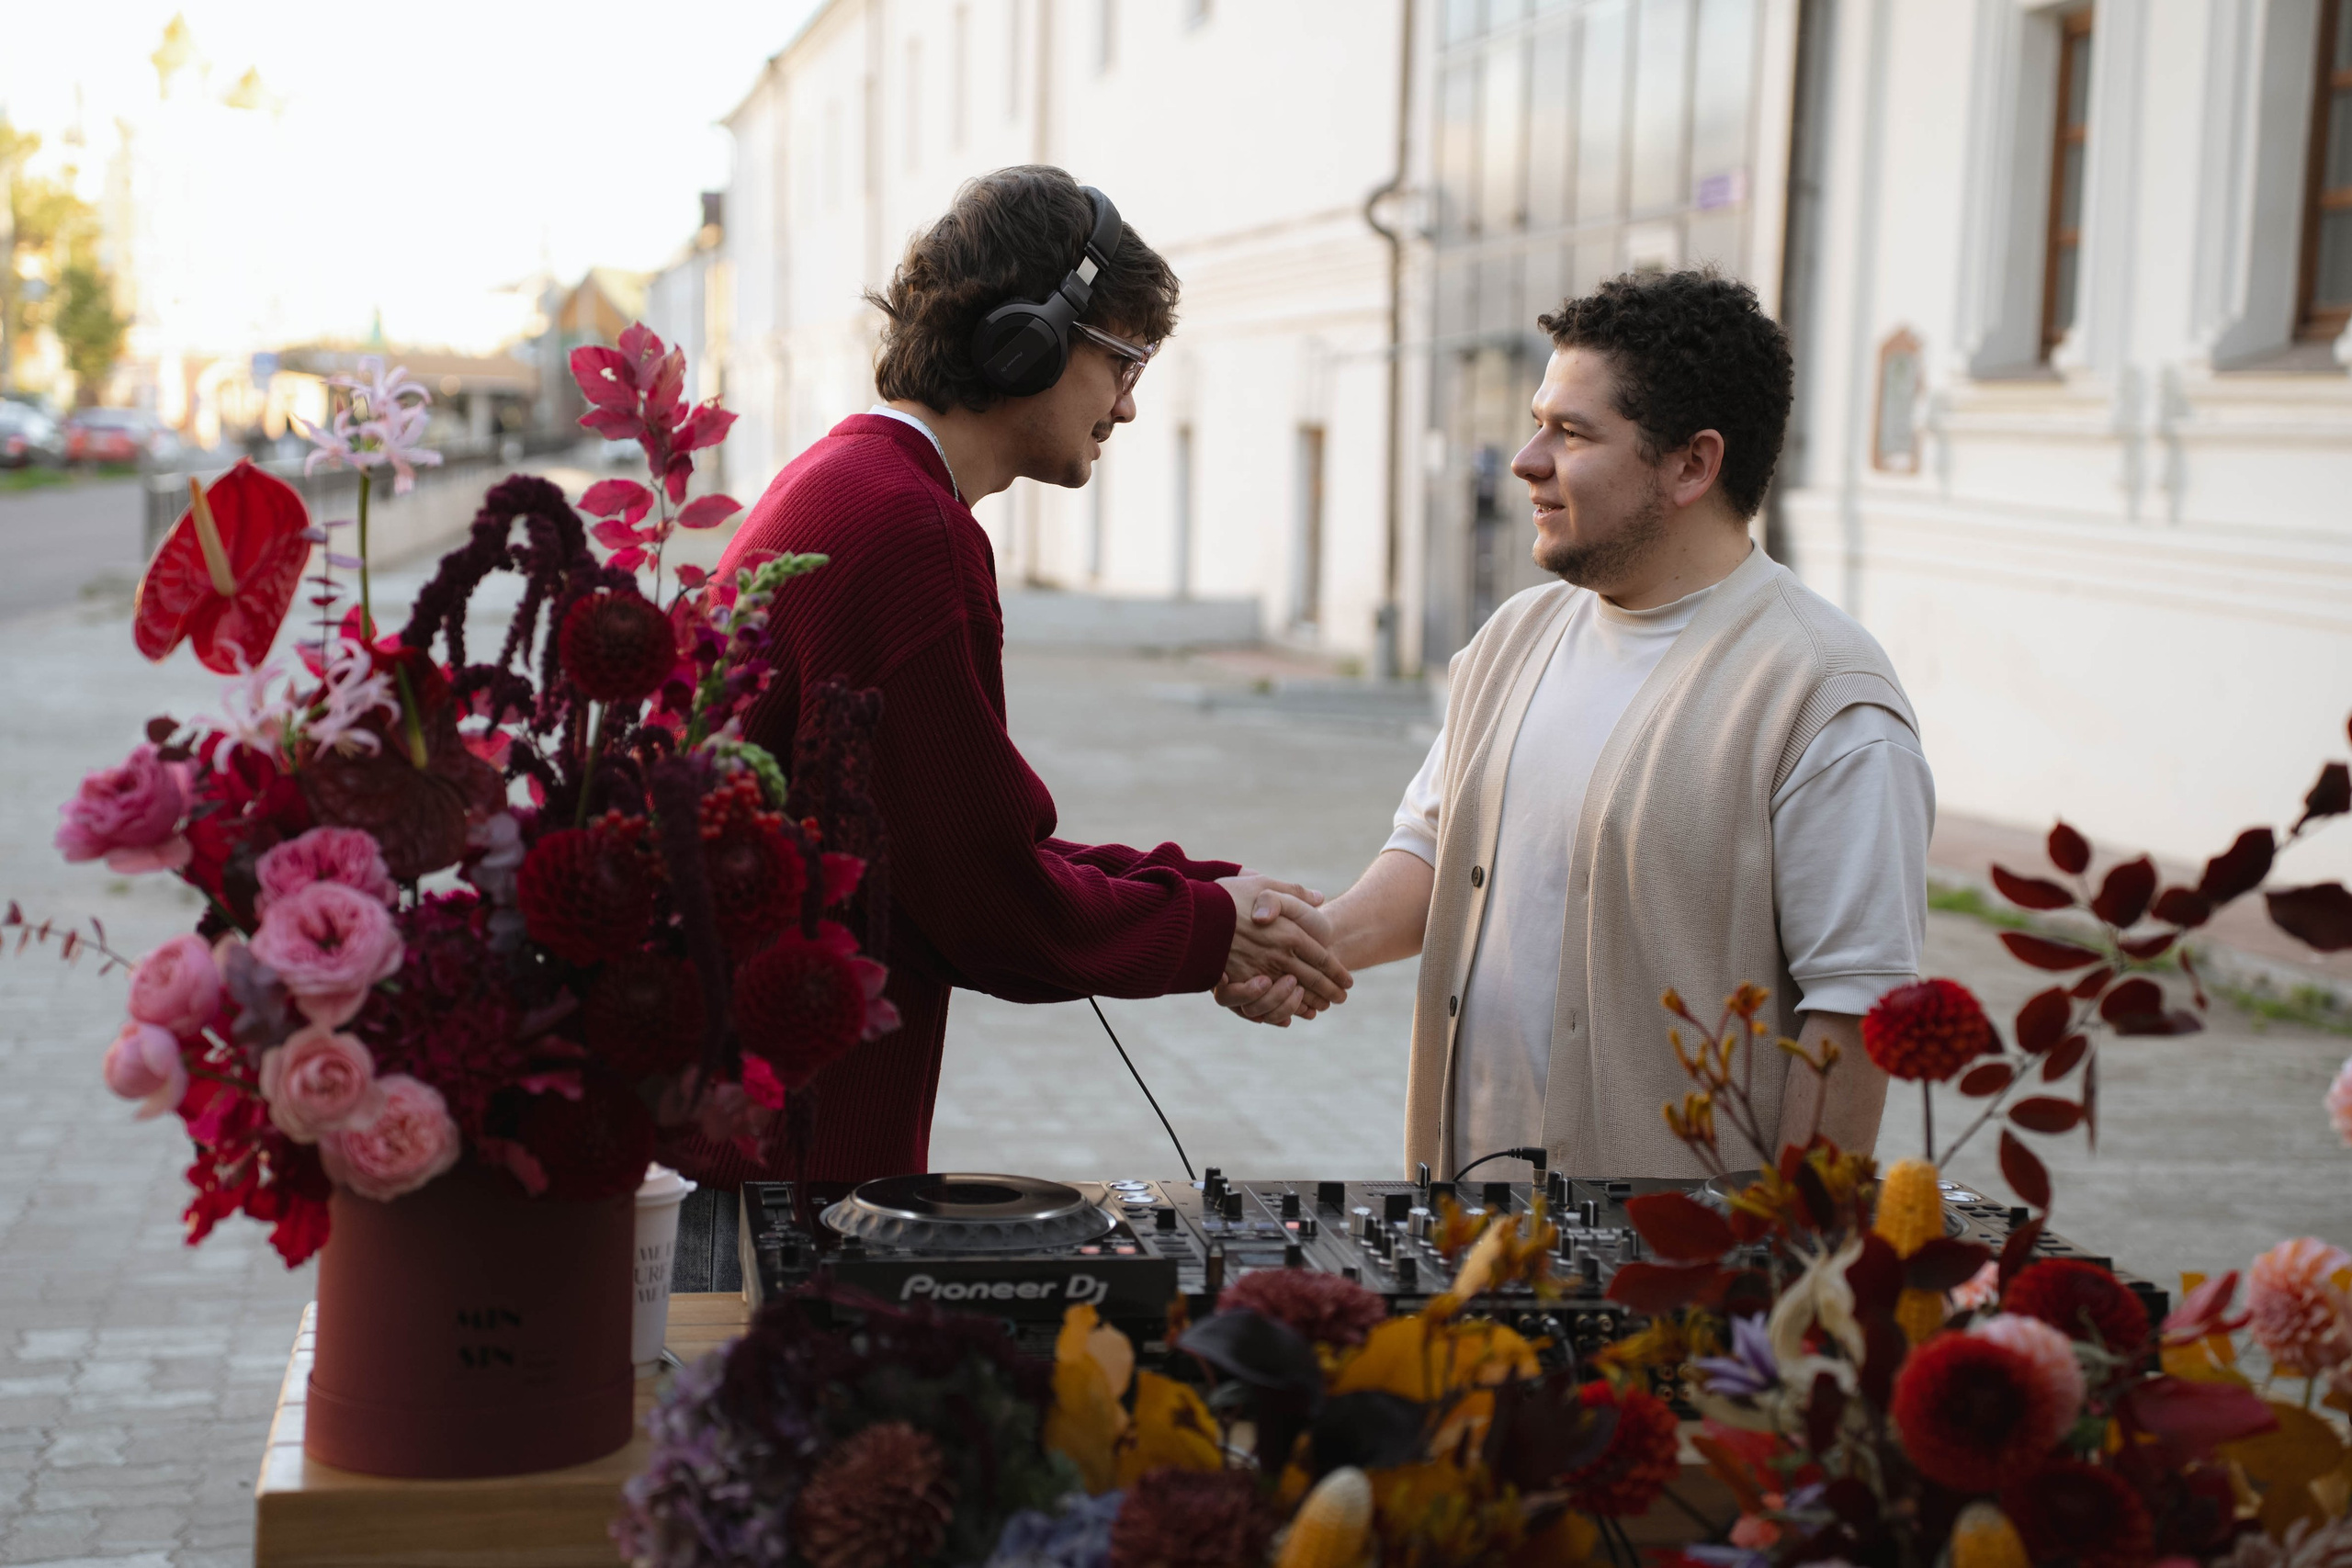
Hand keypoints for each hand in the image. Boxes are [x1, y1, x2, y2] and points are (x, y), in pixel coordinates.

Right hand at [1215, 875, 1349, 1015]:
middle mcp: (1278, 956)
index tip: (1347, 981)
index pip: (1322, 958)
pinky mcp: (1240, 984)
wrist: (1191, 914)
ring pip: (1293, 995)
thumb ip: (1293, 892)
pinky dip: (1281, 1011)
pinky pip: (1268, 1003)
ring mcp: (1259, 972)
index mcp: (1289, 933)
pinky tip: (1290, 1016)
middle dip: (1330, 991)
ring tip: (1320, 1008)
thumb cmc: (1228, 897)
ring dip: (1309, 1003)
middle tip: (1341, 998)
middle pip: (1313, 980)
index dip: (1337, 972)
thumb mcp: (1263, 884)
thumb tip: (1320, 898)